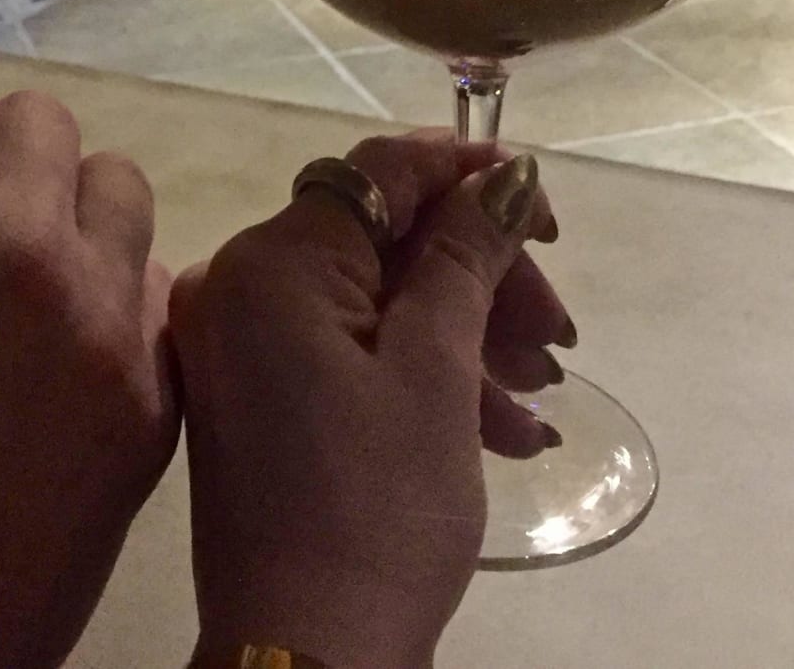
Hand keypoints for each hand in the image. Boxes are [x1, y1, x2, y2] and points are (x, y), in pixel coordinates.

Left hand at [172, 136, 573, 668]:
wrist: (306, 651)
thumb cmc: (376, 506)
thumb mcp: (436, 370)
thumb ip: (466, 255)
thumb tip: (505, 173)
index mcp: (267, 263)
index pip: (377, 172)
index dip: (467, 173)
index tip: (543, 205)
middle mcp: (235, 287)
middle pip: (382, 239)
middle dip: (480, 278)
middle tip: (557, 331)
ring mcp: (239, 347)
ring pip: (375, 301)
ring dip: (467, 335)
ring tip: (539, 396)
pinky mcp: (256, 398)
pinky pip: (348, 352)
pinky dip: (423, 376)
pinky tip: (500, 428)